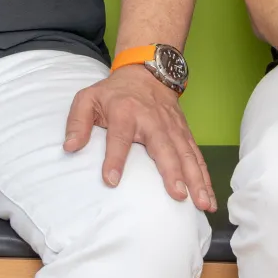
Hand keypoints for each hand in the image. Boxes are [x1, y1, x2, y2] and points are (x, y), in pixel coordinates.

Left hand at [65, 65, 216, 209]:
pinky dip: (205, 177)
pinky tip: (208, 199)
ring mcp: (172, 128)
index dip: (115, 158)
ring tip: (201, 204)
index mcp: (124, 112)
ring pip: (187, 155)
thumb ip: (77, 122)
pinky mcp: (184, 134)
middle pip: (164, 147)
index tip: (111, 180)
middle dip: (172, 172)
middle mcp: (152, 120)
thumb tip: (69, 147)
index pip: (119, 137)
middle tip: (178, 195)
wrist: (146, 72)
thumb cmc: (113, 92)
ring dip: (196, 179)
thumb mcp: (87, 99)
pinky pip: (197, 157)